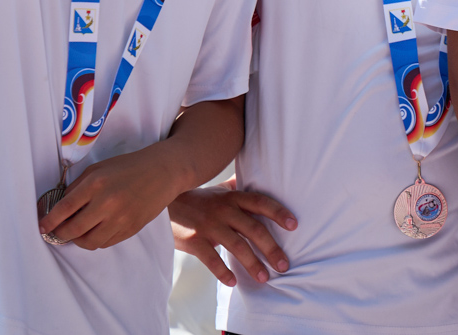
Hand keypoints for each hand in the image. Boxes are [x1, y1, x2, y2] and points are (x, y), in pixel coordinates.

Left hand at [39, 142, 187, 248]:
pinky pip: (105, 243)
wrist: (164, 171)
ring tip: (78, 232)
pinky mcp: (131, 228)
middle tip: (57, 232)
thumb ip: (78, 187)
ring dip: (78, 240)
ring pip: (88, 242)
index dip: (49, 221)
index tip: (42, 227)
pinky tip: (96, 229)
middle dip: (60, 234)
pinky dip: (96, 239)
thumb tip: (59, 208)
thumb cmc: (129, 166)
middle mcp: (107, 202)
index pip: (63, 209)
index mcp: (96, 184)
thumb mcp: (100, 168)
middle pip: (72, 230)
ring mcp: (120, 218)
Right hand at [169, 178, 297, 286]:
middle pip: (254, 229)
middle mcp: (224, 210)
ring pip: (236, 246)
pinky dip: (222, 271)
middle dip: (271, 248)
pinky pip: (211, 258)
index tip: (294, 225)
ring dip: (252, 264)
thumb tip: (259, 176)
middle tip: (284, 265)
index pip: (261, 203)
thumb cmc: (198, 199)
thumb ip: (238, 187)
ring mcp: (209, 225)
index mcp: (233, 198)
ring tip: (264, 277)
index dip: (278, 212)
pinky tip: (233, 282)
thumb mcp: (220, 190)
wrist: (163, 202)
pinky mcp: (193, 240)